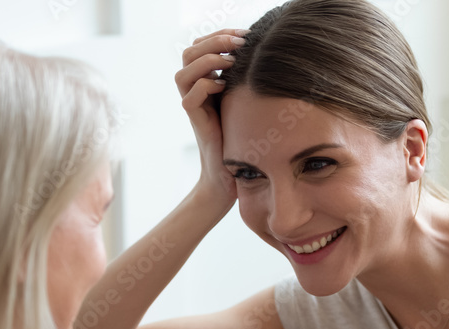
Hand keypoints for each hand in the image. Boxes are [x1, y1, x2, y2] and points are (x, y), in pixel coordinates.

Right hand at [175, 29, 247, 211]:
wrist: (231, 173)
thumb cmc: (245, 138)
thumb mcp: (247, 101)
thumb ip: (246, 79)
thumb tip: (265, 55)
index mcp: (206, 80)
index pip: (201, 46)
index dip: (220, 35)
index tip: (245, 35)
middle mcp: (195, 90)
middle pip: (189, 52)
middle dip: (214, 42)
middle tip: (239, 45)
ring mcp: (194, 105)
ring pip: (183, 71)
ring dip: (208, 61)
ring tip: (230, 63)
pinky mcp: (196, 121)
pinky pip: (190, 96)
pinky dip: (207, 85)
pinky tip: (225, 87)